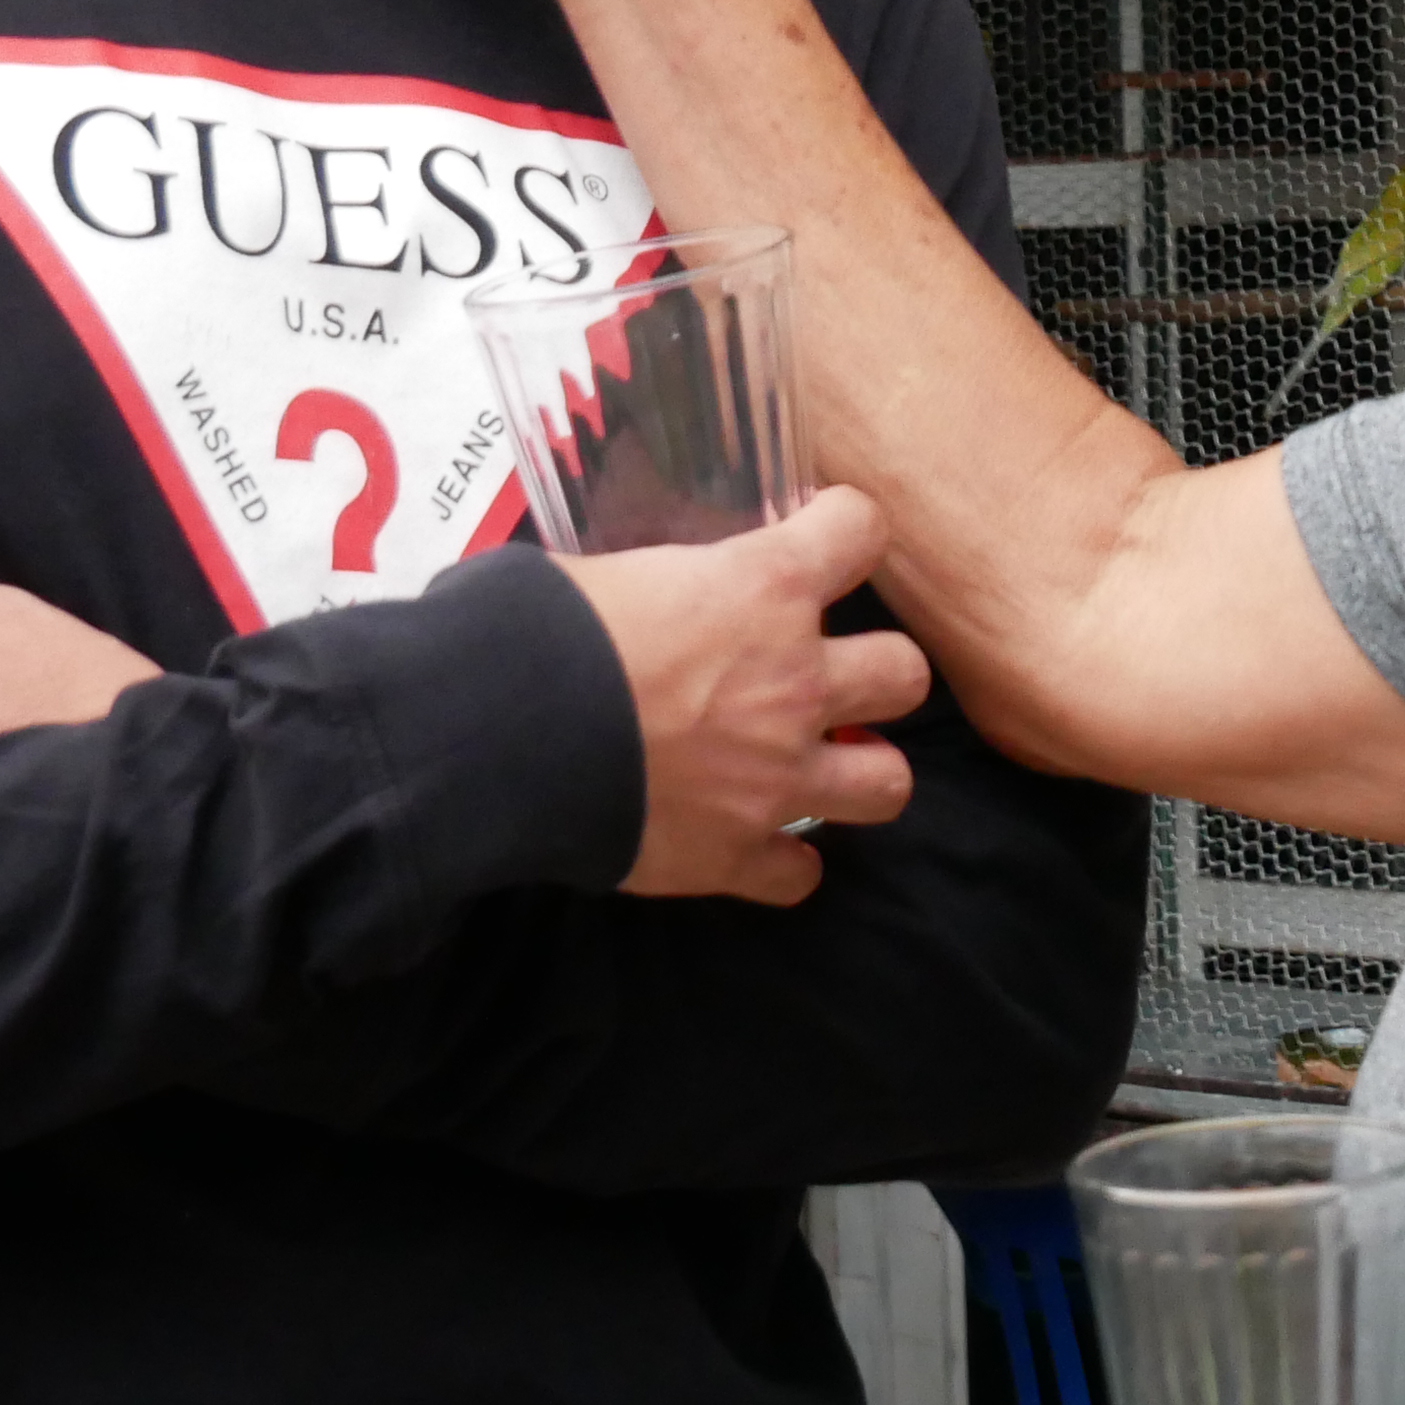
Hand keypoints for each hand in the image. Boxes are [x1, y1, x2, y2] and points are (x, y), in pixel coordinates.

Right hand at [558, 486, 932, 904]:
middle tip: (826, 679)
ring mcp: (777, 776)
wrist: (498, 736)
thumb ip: (656, 577)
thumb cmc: (540, 632)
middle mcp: (794, 681)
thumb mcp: (605, 570)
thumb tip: (637, 583)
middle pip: (906, 675)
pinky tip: (751, 844)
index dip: (847, 529)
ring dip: (859, 775)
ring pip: (889, 784)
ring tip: (817, 768)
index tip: (826, 539)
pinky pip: (800, 876)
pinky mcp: (737, 853)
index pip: (863, 529)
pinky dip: (780, 864)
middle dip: (876, 676)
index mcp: (765, 588)